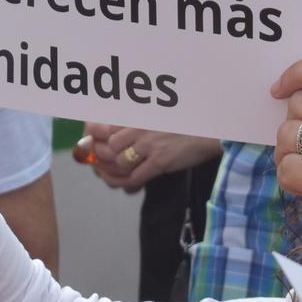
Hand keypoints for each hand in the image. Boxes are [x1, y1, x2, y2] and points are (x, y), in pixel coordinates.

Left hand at [77, 125, 220, 191]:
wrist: (209, 130)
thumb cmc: (184, 124)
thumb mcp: (156, 119)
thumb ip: (137, 128)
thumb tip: (115, 140)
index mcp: (137, 116)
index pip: (106, 128)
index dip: (95, 141)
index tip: (92, 149)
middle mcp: (140, 129)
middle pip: (108, 147)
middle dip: (102, 160)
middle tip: (101, 168)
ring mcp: (149, 145)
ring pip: (119, 163)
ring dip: (114, 174)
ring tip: (114, 178)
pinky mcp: (160, 161)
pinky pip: (136, 176)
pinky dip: (129, 184)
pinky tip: (131, 185)